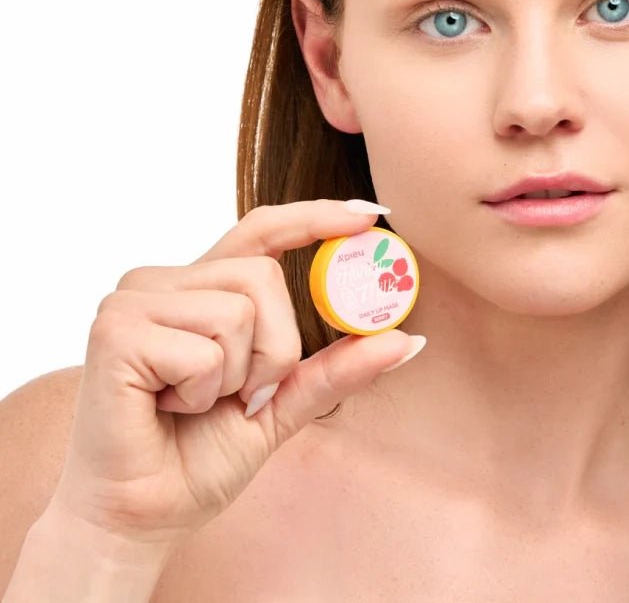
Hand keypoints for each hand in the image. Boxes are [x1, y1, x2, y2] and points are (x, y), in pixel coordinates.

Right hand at [48, 200, 425, 547]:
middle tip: (240, 394)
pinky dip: (201, 392)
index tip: (371, 216)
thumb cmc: (198, 456)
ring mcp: (134, 300)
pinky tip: (166, 408)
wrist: (140, 518)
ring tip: (195, 402)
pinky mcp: (115, 330)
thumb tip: (408, 340)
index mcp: (204, 288)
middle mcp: (165, 281)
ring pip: (238, 310)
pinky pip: (202, 349)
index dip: (316, 216)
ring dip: (237, 375)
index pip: (263, 230)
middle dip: (274, 347)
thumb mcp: (285, 404)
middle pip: (262, 275)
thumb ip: (337, 368)